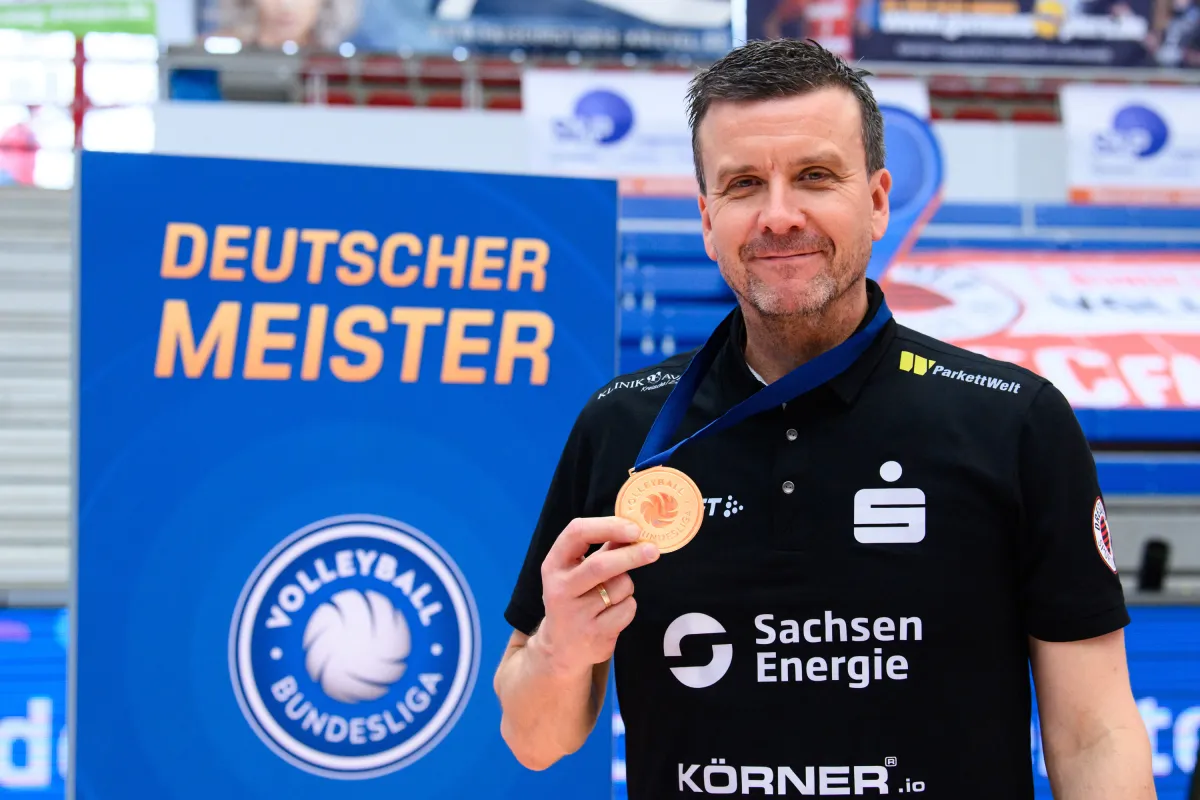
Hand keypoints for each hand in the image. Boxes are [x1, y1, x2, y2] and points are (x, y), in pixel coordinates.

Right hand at [531, 517, 659, 677]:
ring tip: (614, 594)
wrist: (561, 649)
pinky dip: (628, 606)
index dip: (608, 526)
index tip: (634, 528)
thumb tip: (633, 528)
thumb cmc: (575, 599)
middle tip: (653, 550)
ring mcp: (575, 614)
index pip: (576, 532)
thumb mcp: (578, 571)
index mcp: (554, 564)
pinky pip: (627, 609)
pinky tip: (613, 613)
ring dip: (627, 585)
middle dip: (631, 555)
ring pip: (619, 587)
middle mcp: (560, 588)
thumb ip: (602, 550)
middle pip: (600, 564)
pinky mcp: (594, 634)